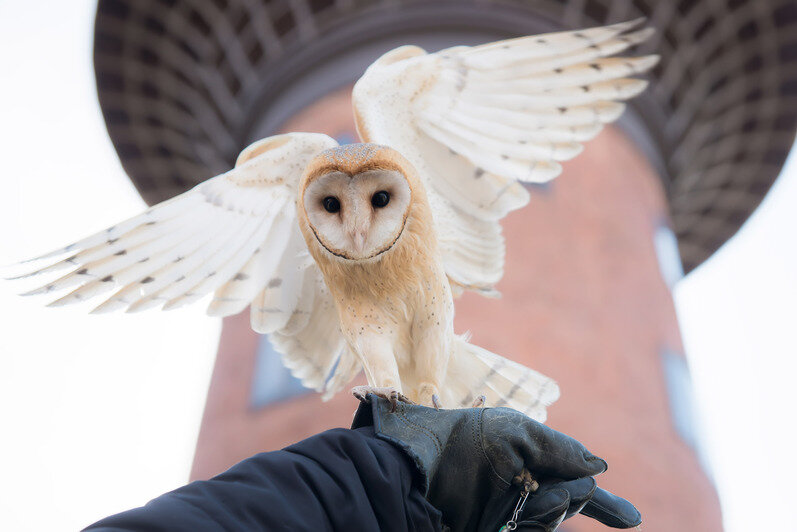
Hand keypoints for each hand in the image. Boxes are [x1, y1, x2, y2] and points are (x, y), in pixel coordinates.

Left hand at [352, 395, 640, 530]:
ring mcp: (509, 516)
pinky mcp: (497, 530)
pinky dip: (536, 523)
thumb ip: (561, 448)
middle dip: (566, 498)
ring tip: (518, 502)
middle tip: (541, 492)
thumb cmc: (464, 442)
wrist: (417, 471)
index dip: (606, 505)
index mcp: (528, 461)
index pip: (576, 485)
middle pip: (570, 503)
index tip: (632, 520)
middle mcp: (522, 490)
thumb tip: (602, 466)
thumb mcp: (516, 434)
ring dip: (547, 510)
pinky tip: (512, 519)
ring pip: (552, 521)